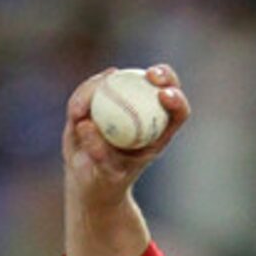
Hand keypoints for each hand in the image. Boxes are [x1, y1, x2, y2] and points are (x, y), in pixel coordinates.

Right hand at [61, 63, 190, 201]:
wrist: (89, 179)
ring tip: (86, 108)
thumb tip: (87, 124)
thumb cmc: (104, 181)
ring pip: (123, 80)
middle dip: (162, 74)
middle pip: (162, 85)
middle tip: (150, 76)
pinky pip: (94, 88)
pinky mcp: (101, 97)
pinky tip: (77, 109)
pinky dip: (85, 94)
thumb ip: (100, 153)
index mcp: (158, 132)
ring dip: (106, 83)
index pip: (177, 111)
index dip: (176, 99)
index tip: (163, 96)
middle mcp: (144, 111)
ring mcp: (123, 101)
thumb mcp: (104, 175)